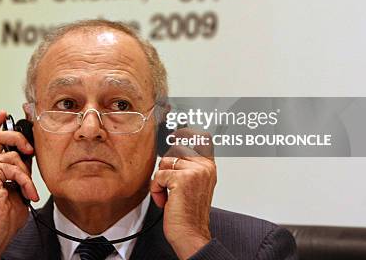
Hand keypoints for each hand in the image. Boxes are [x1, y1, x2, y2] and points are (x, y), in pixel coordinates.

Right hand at [0, 111, 38, 259]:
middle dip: (14, 136)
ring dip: (24, 168)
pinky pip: (13, 166)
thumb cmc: (3, 215)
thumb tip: (28, 154)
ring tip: (26, 185)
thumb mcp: (17, 184)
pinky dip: (24, 180)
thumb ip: (19, 167)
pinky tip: (26, 192)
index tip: (3, 114)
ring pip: (6, 145)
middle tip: (27, 148)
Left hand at [150, 130, 216, 259]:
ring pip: (164, 163)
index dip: (187, 131)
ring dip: (160, 181)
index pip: (202, 137)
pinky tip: (166, 201)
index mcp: (209, 166)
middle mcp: (204, 167)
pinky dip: (156, 190)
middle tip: (171, 187)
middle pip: (174, 149)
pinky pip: (158, 176)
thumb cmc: (189, 212)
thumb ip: (188, 165)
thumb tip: (174, 144)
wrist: (190, 233)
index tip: (177, 131)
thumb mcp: (193, 184)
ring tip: (170, 196)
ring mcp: (195, 171)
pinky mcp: (182, 179)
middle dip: (166, 168)